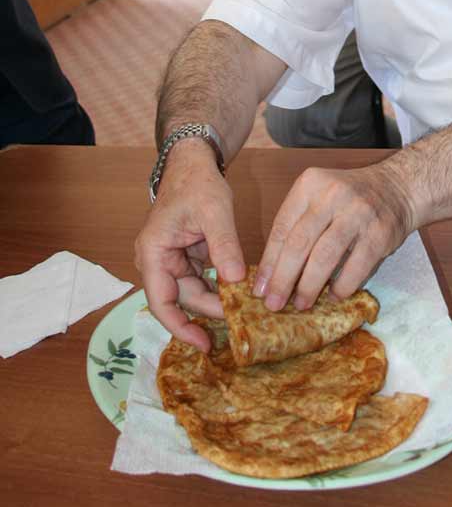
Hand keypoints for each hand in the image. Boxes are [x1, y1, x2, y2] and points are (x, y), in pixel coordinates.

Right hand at [134, 140, 245, 350]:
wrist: (193, 162)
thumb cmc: (197, 182)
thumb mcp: (214, 212)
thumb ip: (224, 246)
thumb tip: (237, 282)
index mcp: (154, 253)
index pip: (161, 302)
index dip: (180, 327)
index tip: (204, 344)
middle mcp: (157, 260)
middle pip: (181, 300)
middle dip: (209, 313)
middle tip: (240, 325)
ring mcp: (171, 259)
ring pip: (193, 292)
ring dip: (216, 302)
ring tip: (243, 313)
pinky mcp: (186, 257)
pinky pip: (201, 280)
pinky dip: (219, 286)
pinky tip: (239, 294)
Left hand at [253, 161, 415, 311]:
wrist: (397, 187)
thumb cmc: (349, 198)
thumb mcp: (319, 196)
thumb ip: (297, 225)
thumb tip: (272, 273)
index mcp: (310, 184)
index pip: (282, 227)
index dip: (269, 261)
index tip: (259, 288)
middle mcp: (332, 194)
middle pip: (299, 243)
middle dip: (283, 278)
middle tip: (273, 303)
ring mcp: (358, 213)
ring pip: (325, 257)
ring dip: (309, 286)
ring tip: (301, 304)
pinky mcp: (380, 232)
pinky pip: (356, 267)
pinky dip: (342, 287)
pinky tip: (333, 296)